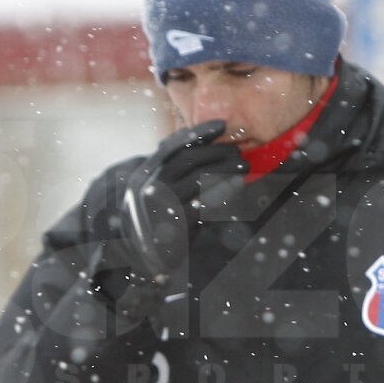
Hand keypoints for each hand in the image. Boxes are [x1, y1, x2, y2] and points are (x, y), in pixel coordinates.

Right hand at [118, 121, 244, 284]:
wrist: (139, 257)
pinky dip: (223, 193)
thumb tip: (200, 146)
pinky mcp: (175, 226)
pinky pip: (204, 205)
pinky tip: (236, 186)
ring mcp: (161, 206)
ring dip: (225, 170)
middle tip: (239, 151)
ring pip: (199, 180)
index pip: (173, 146)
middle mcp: (150, 186)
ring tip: (244, 166)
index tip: (222, 125)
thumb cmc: (153, 219)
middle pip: (189, 161)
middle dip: (217, 152)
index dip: (199, 132)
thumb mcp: (154, 190)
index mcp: (145, 174)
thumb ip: (171, 170)